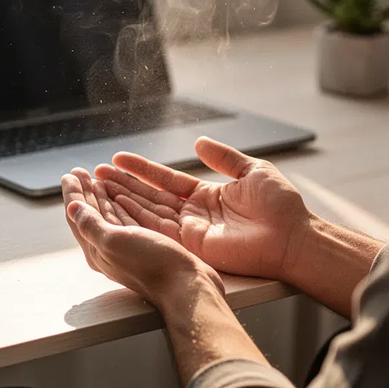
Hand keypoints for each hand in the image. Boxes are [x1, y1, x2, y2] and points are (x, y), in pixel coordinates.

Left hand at [61, 169, 223, 306]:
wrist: (186, 285)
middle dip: (84, 192)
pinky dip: (120, 205)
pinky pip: (126, 220)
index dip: (73, 194)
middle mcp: (109, 249)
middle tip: (79, 172)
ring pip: (108, 216)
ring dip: (100, 197)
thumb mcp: (115, 241)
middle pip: (91, 215)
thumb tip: (71, 207)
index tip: (70, 174)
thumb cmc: (152, 264)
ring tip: (96, 180)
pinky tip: (122, 198)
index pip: (78, 217)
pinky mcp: (145, 246)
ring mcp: (127, 248)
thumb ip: (91, 225)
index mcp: (96, 250)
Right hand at [94, 137, 314, 281]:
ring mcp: (191, 230)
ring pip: (148, 212)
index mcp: (206, 196)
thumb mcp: (251, 170)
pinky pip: (159, 228)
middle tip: (95, 173)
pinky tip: (117, 204)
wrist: (293, 235)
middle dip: (122, 185)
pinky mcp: (192, 245)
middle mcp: (194, 214)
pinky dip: (137, 217)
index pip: (165, 180)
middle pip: (150, 196)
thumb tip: (199, 142)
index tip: (118, 160)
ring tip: (97, 186)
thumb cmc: (280, 205)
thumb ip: (223, 158)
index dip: (142, 170)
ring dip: (123, 199)